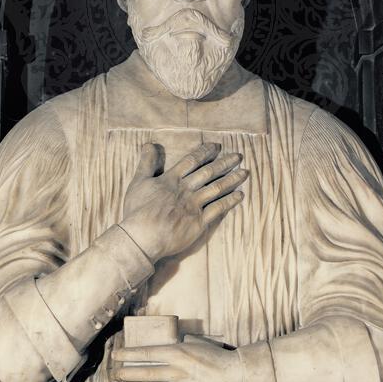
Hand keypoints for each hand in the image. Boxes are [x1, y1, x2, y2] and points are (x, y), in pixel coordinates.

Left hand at [111, 340, 242, 381]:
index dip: (128, 355)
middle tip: (114, 376)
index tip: (115, 356)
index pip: (146, 353)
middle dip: (125, 375)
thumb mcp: (193, 344)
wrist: (235, 377)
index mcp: (179, 353)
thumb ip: (174, 347)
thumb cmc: (213, 358)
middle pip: (144, 374)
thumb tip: (154, 348)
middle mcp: (177, 372)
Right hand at [121, 142, 247, 262]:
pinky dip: (230, 201)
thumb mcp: (138, 182)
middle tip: (238, 155)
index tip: (217, 146)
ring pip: (217, 188)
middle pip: (209, 172)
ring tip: (245, 172)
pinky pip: (218, 208)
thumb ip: (146, 163)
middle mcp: (186, 189)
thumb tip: (149, 144)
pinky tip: (240, 195)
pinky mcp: (199, 222)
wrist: (142, 237)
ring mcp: (194, 205)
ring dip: (232, 179)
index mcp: (171, 179)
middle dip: (225, 162)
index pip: (192, 160)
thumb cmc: (137, 211)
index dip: (205, 152)